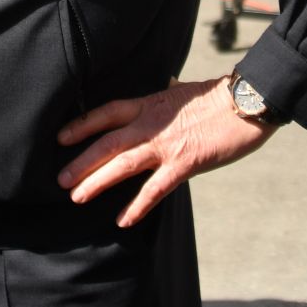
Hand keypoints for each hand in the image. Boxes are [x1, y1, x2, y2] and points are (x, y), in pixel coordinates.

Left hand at [55, 76, 278, 226]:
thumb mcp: (183, 91)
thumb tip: (164, 85)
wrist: (247, 103)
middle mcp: (151, 124)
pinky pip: (155, 189)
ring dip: (97, 180)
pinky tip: (122, 220)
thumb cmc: (218, 98)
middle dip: (81, 160)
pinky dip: (137, 206)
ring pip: (123, 164)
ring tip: (77, 196)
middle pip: (107, 141)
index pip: (107, 112)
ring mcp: (166, 145)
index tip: (61, 136)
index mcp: (150, 104)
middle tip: (60, 179)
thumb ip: (167, 96)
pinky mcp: (185, 163)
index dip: (82, 124)